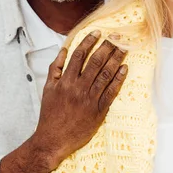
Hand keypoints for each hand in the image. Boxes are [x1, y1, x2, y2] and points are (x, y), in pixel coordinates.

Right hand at [33, 30, 127, 165]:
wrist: (53, 140)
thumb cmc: (50, 114)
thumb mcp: (47, 89)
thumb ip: (55, 69)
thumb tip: (63, 50)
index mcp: (65, 81)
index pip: (79, 55)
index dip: (89, 42)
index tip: (98, 32)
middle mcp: (78, 88)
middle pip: (95, 62)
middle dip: (106, 47)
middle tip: (115, 36)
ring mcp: (90, 99)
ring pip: (105, 74)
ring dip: (115, 60)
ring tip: (123, 48)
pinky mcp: (99, 110)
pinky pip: (111, 92)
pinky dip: (119, 79)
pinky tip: (125, 69)